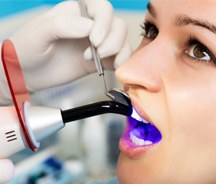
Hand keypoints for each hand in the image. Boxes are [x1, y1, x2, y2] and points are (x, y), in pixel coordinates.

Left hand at [9, 0, 130, 91]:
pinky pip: (120, 59)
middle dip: (112, 40)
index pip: (102, 8)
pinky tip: (113, 68)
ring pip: (122, 41)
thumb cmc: (27, 49)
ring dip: (118, 52)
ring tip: (99, 62)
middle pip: (118, 25)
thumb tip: (90, 28)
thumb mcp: (39, 32)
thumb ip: (64, 25)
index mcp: (76, 12)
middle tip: (97, 53)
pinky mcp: (100, 62)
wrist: (25, 74)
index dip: (104, 23)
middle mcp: (91, 26)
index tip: (94, 40)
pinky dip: (122, 63)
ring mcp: (97, 45)